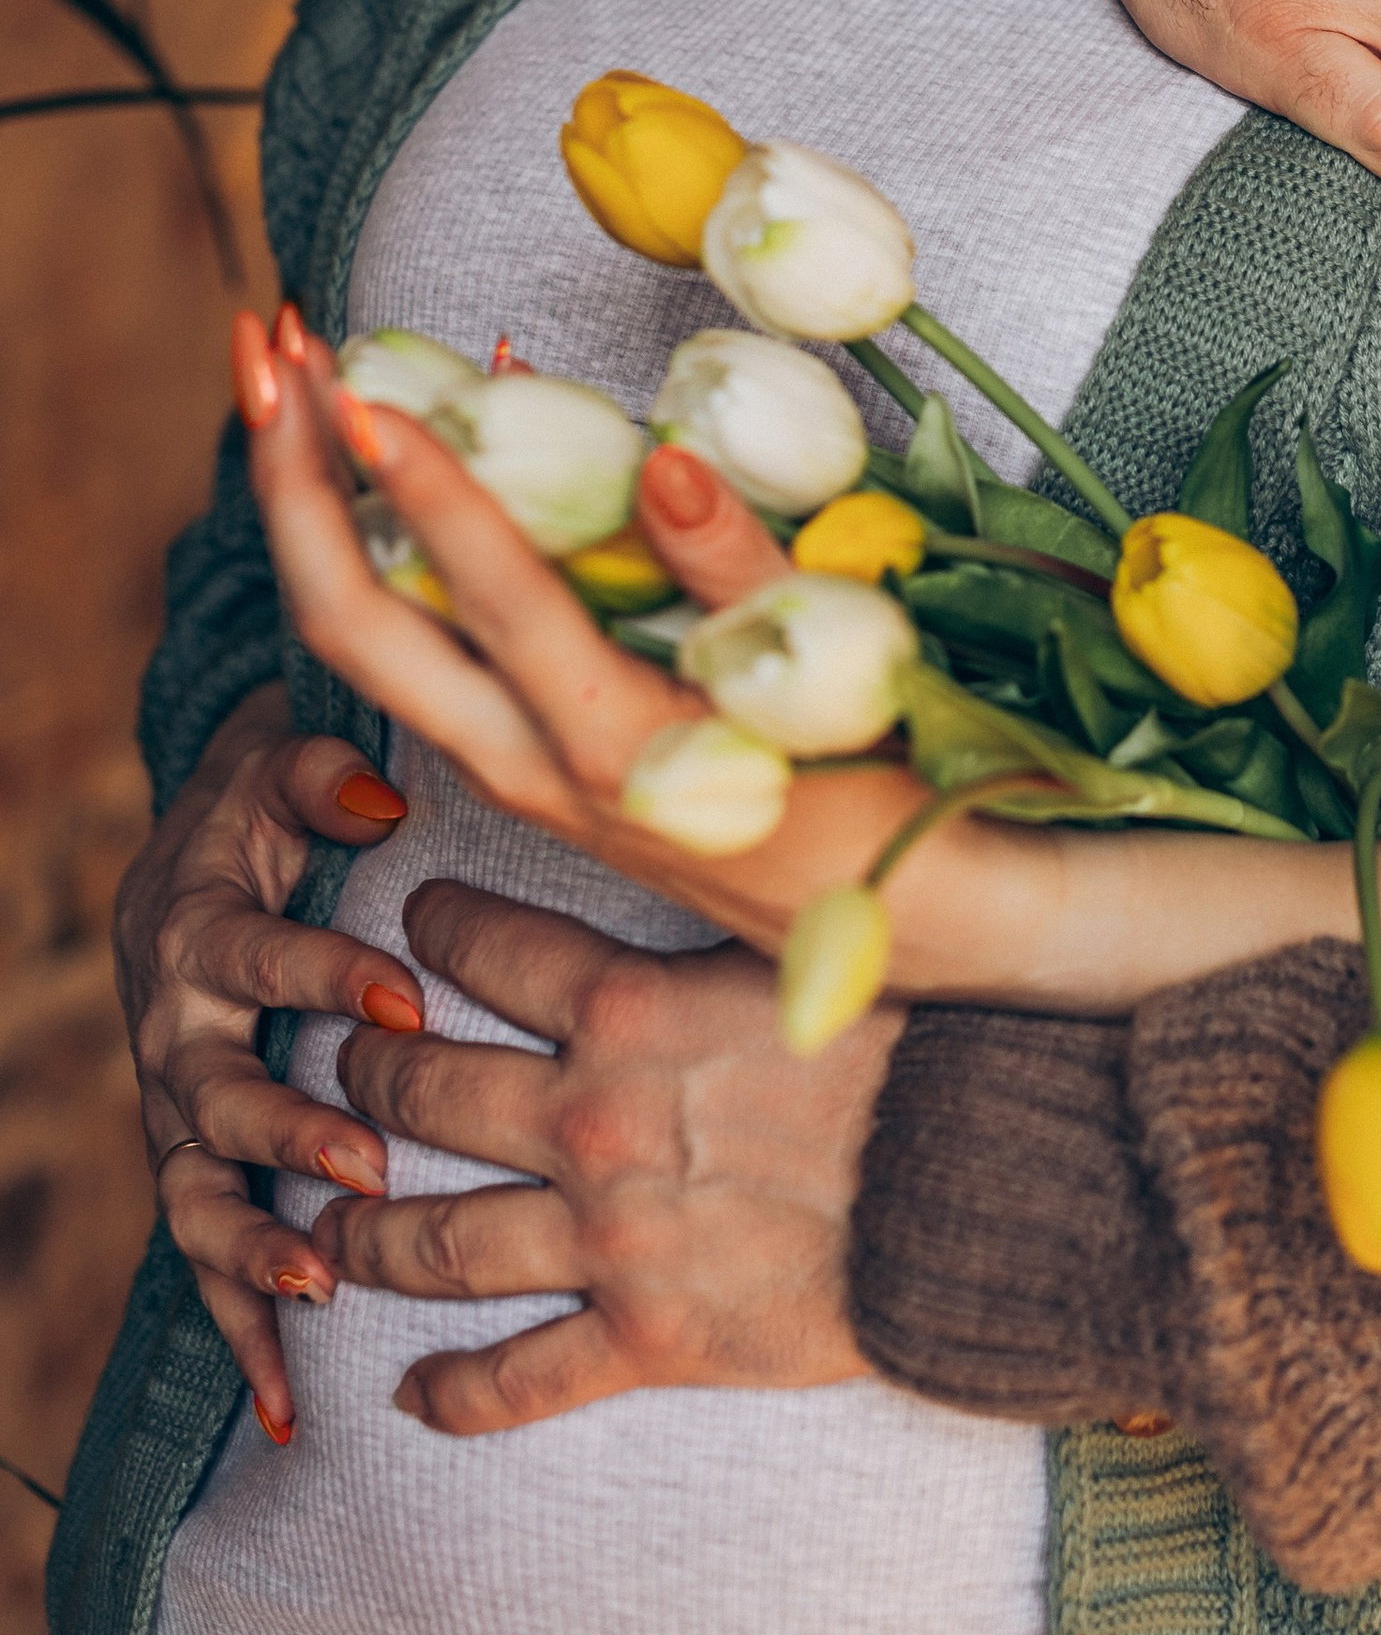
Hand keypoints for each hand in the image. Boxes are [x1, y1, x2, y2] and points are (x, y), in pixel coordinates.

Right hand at [112, 656, 423, 1436]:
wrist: (198, 855)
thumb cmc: (266, 811)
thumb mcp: (284, 769)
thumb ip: (324, 776)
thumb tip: (380, 801)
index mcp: (196, 933)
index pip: (255, 958)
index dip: (324, 975)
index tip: (404, 997)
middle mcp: (173, 1033)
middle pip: (216, 1097)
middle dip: (290, 1134)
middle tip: (372, 1169)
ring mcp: (175, 1113)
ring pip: (197, 1198)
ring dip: (254, 1251)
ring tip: (322, 1292)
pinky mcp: (194, 1167)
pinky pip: (205, 1262)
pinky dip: (239, 1335)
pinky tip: (286, 1413)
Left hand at [249, 340, 930, 959]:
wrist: (918, 931)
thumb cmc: (892, 805)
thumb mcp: (837, 695)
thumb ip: (745, 579)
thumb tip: (661, 462)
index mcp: (609, 746)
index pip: (488, 597)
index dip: (425, 483)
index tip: (369, 386)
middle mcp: (530, 762)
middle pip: (353, 624)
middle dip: (292, 479)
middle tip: (272, 346)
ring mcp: (518, 761)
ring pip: (370, 631)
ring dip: (318, 500)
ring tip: (300, 371)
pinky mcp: (533, 750)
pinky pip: (426, 634)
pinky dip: (393, 528)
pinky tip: (423, 436)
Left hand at [314, 879, 900, 1432]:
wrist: (978, 1185)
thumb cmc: (915, 1045)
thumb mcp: (808, 946)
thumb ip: (722, 918)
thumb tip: (698, 847)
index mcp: (629, 1008)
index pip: (486, 948)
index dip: (433, 928)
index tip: (409, 920)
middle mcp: (591, 1120)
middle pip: (426, 1091)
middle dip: (364, 1075)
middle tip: (339, 1070)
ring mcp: (606, 1239)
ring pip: (438, 1240)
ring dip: (366, 1234)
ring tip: (328, 1227)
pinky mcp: (643, 1340)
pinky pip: (521, 1379)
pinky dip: (454, 1393)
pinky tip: (412, 1393)